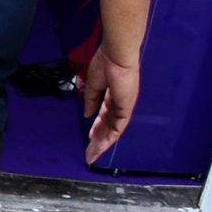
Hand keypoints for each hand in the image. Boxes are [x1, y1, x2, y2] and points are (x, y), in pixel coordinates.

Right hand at [81, 48, 141, 162]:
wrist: (116, 57)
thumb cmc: (105, 64)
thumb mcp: (93, 84)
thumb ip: (91, 100)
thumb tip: (86, 114)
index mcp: (112, 96)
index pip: (104, 116)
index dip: (96, 128)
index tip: (88, 138)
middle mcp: (119, 105)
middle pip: (107, 127)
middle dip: (98, 141)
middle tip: (89, 153)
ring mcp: (123, 108)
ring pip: (112, 131)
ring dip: (102, 143)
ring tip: (92, 154)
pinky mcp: (125, 109)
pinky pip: (117, 128)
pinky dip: (108, 138)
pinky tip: (100, 145)